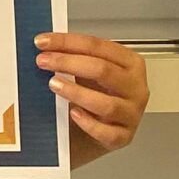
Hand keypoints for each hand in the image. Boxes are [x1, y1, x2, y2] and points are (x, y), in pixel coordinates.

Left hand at [35, 32, 148, 154]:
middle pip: (103, 70)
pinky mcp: (123, 137)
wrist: (98, 130)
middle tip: (43, 61)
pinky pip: (106, 132)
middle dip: (68, 63)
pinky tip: (73, 113)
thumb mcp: (89, 72)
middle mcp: (134, 87)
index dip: (68, 42)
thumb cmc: (96, 94)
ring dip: (76, 92)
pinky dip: (88, 123)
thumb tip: (46, 47)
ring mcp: (131, 114)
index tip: (43, 42)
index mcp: (130, 64)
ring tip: (54, 84)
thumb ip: (75, 57)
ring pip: (107, 104)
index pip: (98, 46)